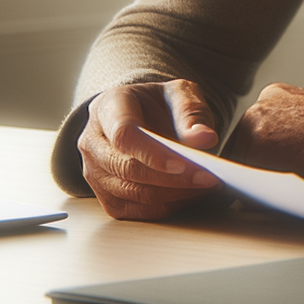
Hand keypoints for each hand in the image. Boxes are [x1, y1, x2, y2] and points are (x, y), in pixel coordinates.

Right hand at [78, 80, 220, 220]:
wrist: (138, 116)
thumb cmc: (157, 104)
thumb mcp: (178, 93)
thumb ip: (191, 112)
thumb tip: (205, 139)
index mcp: (107, 108)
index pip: (124, 135)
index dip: (153, 153)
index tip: (187, 163)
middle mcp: (93, 142)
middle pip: (127, 169)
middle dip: (172, 178)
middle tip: (210, 178)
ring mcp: (95, 173)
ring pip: (132, 194)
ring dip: (173, 195)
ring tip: (207, 185)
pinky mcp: (105, 197)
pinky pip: (136, 211)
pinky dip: (167, 206)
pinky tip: (192, 194)